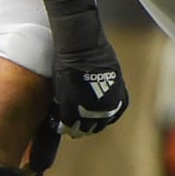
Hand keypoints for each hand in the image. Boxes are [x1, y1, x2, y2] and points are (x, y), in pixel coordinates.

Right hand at [43, 0, 128, 136]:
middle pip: (96, 126)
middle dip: (88, 126)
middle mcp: (105, 109)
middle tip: (79, 125)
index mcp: (117, 101)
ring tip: (68, 127)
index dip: (99, 119)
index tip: (92, 118)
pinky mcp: (70, 105)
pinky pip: (66, 122)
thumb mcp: (112, 74)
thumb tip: (101, 94)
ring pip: (81, 128)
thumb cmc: (96, 53)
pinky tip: (57, 122)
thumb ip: (108, 88)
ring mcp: (88, 109)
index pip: (109, 118)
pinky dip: (62, 124)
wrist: (82, 46)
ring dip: (75, 129)